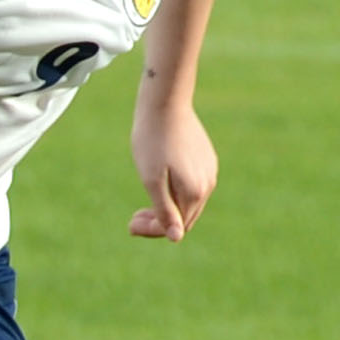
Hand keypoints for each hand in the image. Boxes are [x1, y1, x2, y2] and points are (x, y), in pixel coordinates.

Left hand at [129, 108, 218, 240]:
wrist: (165, 102)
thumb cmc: (153, 140)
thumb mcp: (152, 180)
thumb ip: (164, 210)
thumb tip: (176, 238)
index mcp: (195, 192)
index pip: (176, 226)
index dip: (152, 230)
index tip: (130, 224)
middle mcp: (208, 184)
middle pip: (184, 217)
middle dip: (159, 222)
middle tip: (134, 218)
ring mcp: (209, 170)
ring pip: (189, 202)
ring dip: (167, 207)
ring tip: (144, 205)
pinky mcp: (206, 158)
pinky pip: (192, 186)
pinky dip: (175, 192)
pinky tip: (159, 184)